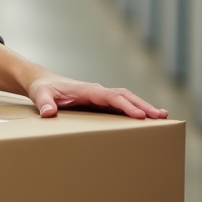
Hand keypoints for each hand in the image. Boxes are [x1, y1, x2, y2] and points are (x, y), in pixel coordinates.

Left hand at [26, 70, 167, 119]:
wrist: (42, 82)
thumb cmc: (42, 89)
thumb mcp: (40, 95)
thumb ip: (44, 103)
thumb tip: (49, 113)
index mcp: (87, 90)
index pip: (110, 96)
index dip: (125, 105)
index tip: (139, 115)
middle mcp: (97, 91)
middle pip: (124, 95)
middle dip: (142, 105)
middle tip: (160, 116)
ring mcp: (100, 96)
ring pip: (126, 98)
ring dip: (143, 106)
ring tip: (162, 117)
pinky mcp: (100, 102)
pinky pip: (121, 104)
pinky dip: (134, 109)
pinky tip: (147, 118)